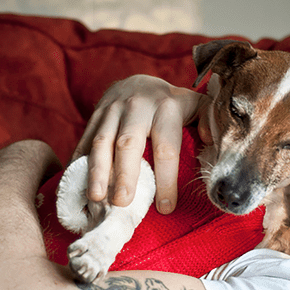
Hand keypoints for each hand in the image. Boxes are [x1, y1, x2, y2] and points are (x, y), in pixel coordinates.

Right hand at [72, 75, 207, 213]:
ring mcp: (111, 110)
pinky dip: (80, 164)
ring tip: (96, 197)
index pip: (167, 147)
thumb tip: (211, 141)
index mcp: (166, 108)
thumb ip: (208, 122)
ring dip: (97, 171)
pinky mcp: (94, 117)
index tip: (166, 208)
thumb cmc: (171, 105)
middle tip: (122, 203)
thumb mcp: (195, 107)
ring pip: (101, 141)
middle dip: (125, 174)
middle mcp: (137, 107)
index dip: (166, 179)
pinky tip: (78, 185)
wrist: (137, 81)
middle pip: (129, 143)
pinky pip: (84, 141)